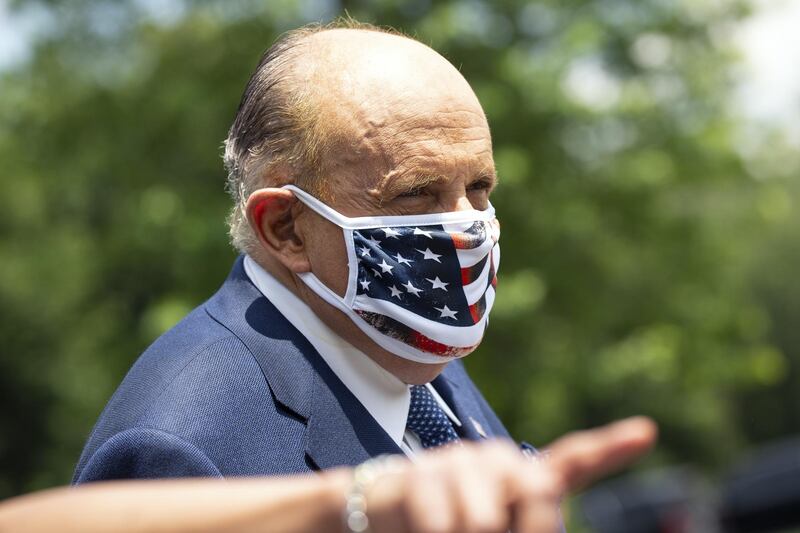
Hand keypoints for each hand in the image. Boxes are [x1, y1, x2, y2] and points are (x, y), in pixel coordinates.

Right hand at [342, 416, 656, 532]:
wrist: (386, 515)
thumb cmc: (455, 524)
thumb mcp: (499, 530)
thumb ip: (531, 525)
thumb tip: (549, 516)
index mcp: (525, 479)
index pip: (575, 461)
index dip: (611, 448)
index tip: (646, 432)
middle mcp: (499, 462)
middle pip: (538, 492)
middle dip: (526, 531)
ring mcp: (461, 462)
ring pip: (483, 521)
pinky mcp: (422, 473)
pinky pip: (442, 525)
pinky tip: (422, 531)